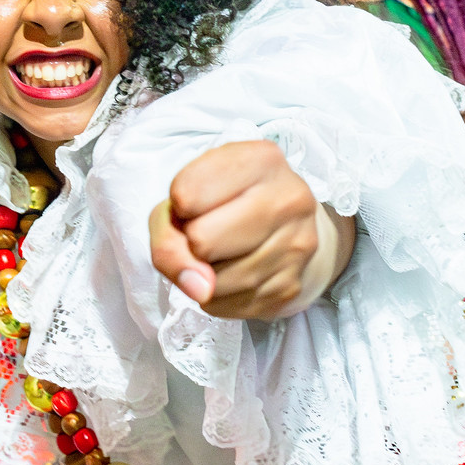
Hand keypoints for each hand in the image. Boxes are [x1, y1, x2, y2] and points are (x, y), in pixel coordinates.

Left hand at [148, 140, 349, 320]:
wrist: (288, 226)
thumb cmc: (228, 201)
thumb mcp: (188, 191)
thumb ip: (167, 231)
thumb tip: (198, 288)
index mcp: (261, 160)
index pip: (186, 194)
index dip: (178, 205)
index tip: (197, 202)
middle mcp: (289, 199)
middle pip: (203, 241)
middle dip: (192, 242)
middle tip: (207, 231)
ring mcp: (296, 246)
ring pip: (213, 282)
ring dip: (201, 274)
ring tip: (219, 253)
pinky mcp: (290, 287)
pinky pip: (226, 305)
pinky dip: (214, 295)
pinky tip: (229, 273)